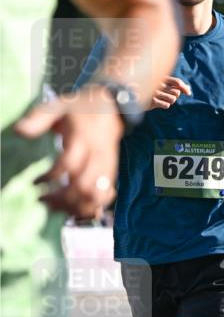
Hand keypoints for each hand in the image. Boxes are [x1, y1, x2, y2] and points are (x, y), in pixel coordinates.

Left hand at [14, 88, 123, 217]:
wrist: (112, 108)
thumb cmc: (80, 108)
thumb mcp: (58, 106)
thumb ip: (38, 118)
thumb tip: (18, 131)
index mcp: (83, 138)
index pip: (69, 164)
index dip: (51, 177)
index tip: (35, 182)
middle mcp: (97, 155)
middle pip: (83, 186)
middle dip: (62, 198)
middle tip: (43, 199)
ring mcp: (107, 166)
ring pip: (95, 195)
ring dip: (75, 207)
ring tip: (57, 208)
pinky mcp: (111, 174)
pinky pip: (104, 197)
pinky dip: (91, 208)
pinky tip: (76, 210)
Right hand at [149, 76, 190, 109]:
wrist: (134, 96)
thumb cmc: (151, 90)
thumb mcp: (162, 85)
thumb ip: (175, 86)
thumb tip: (188, 89)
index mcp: (161, 78)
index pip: (177, 82)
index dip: (184, 88)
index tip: (188, 93)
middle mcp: (159, 83)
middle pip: (177, 92)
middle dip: (174, 96)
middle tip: (167, 96)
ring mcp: (155, 92)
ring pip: (173, 99)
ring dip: (170, 101)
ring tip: (163, 99)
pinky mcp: (152, 100)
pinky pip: (167, 105)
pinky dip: (165, 105)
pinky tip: (161, 103)